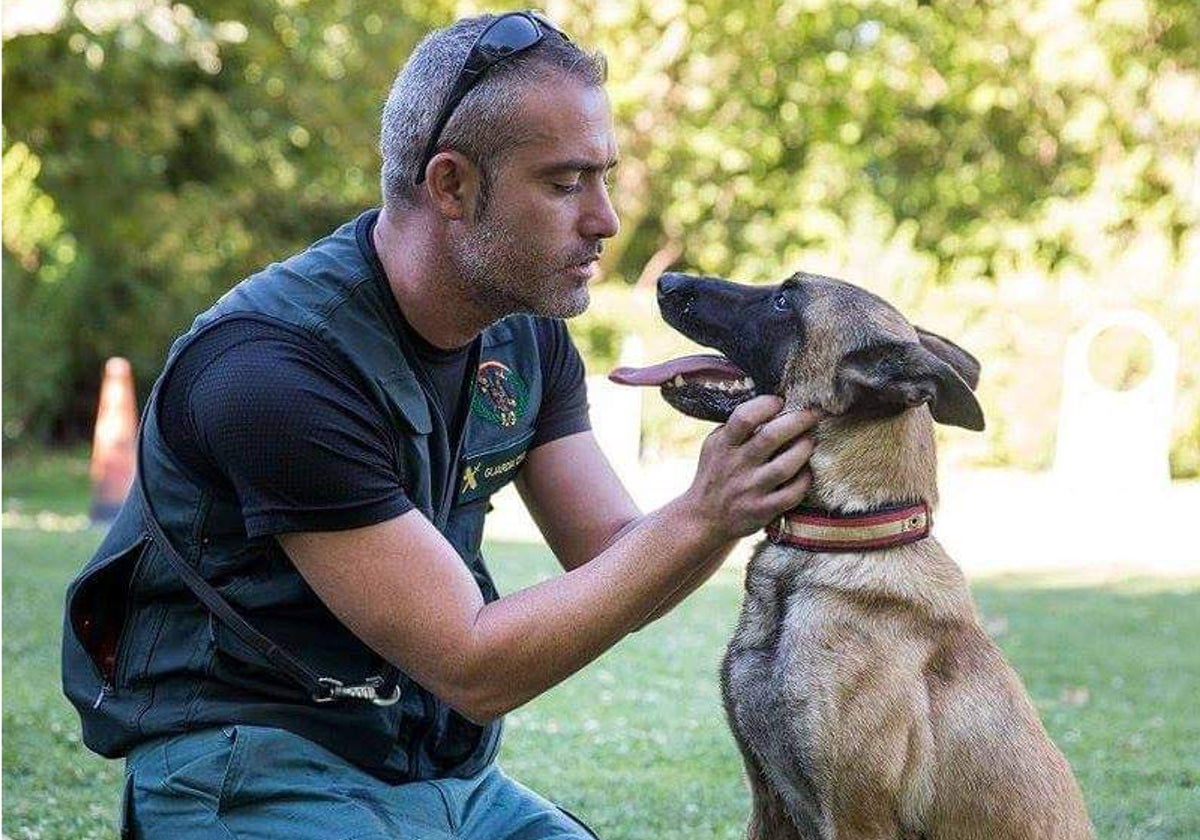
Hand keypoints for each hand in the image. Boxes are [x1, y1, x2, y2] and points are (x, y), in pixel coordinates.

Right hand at [681, 396, 819, 540]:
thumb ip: (736, 427)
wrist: (704, 519)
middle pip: (771, 436)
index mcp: (723, 445)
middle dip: (798, 420)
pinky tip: (806, 470)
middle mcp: (736, 466)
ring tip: (810, 440)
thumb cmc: (716, 474)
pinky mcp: (763, 510)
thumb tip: (770, 403)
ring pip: (786, 465)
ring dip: (804, 448)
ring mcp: (750, 490)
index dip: (766, 405)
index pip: (744, 418)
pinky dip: (804, 479)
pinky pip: (792, 493)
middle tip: (814, 413)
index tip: (779, 401)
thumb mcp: (714, 446)